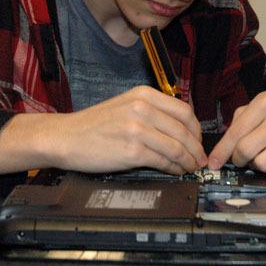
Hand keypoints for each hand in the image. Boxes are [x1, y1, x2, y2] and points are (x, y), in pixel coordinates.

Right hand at [56, 85, 206, 174]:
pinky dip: (173, 168)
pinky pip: (163, 161)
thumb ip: (151, 111)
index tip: (198, 140)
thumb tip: (179, 129)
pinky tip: (174, 171)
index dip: (196, 129)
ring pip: (177, 147)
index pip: (184, 111)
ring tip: (190, 168)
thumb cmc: (92, 125)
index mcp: (143, 95)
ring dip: (188, 161)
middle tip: (199, 159)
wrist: (65, 137)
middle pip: (184, 130)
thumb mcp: (124, 106)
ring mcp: (137, 129)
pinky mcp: (132, 151)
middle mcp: (142, 108)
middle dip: (196, 148)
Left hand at [207, 92, 265, 179]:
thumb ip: (239, 122)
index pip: (236, 131)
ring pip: (263, 164)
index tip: (213, 164)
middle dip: (239, 159)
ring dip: (259, 165)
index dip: (222, 151)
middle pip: (247, 150)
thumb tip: (222, 149)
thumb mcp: (260, 107)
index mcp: (265, 102)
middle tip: (242, 159)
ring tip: (264, 155)